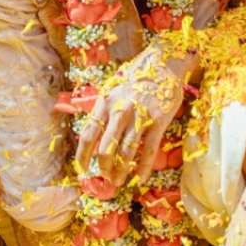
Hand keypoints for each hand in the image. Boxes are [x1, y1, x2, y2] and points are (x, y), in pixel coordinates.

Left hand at [74, 49, 183, 185]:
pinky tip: (140, 177)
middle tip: (104, 178)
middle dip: (103, 167)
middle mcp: (119, 111)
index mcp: (104, 103)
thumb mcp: (112, 90)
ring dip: (121, 170)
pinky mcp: (158, 122)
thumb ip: (103, 110)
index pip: (88, 134)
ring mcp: (139, 117)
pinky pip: (149, 150)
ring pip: (126, 152)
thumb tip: (93, 134)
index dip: (82, 154)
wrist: (163, 65)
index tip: (81, 168)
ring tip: (119, 181)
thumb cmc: (135, 79)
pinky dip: (143, 166)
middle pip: (105, 147)